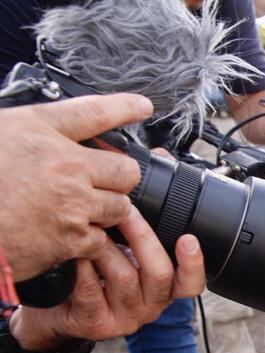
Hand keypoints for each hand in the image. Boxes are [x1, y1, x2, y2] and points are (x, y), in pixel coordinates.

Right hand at [0, 94, 153, 280]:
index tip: (143, 105)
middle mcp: (63, 164)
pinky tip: (64, 237)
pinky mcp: (71, 239)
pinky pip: (100, 239)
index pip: (94, 112)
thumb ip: (29, 132)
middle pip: (124, 169)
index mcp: (38, 131)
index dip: (124, 107)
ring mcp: (72, 203)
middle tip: (94, 183)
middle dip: (115, 177)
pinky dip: (87, 242)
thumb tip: (50, 135)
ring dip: (104, 211)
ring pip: (119, 206)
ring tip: (73, 212)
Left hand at [8, 207, 204, 350]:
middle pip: (160, 274)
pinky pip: (92, 291)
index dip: (193, 263)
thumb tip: (134, 205)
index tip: (188, 238)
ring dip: (106, 248)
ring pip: (125, 278)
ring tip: (91, 229)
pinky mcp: (97, 324)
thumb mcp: (121, 260)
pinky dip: (82, 268)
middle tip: (124, 211)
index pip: (191, 284)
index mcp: (162, 291)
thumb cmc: (90, 279)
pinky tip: (75, 254)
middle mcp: (150, 307)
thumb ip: (137, 244)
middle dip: (142, 237)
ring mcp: (124, 319)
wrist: (55, 311)